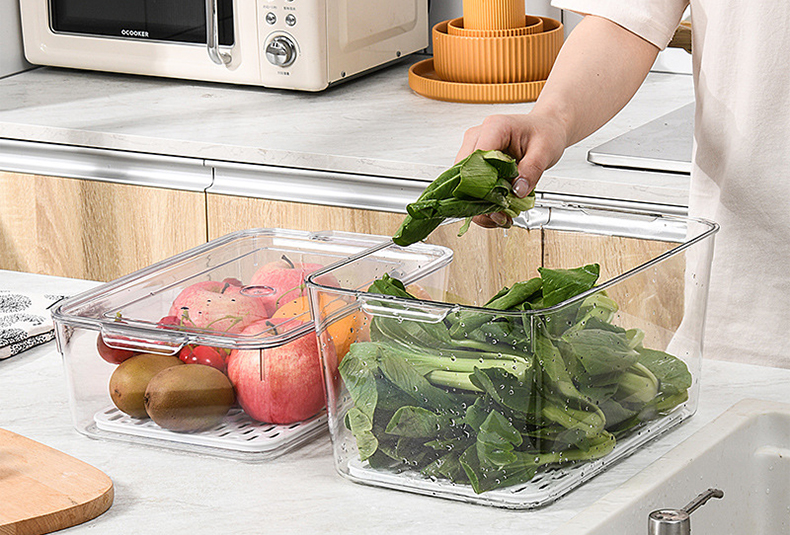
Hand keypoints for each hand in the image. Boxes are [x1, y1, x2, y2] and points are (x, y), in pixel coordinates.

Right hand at [456, 112, 567, 227]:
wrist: (546, 128)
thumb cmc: (544, 132)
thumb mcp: (545, 151)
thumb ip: (531, 170)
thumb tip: (517, 191)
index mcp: (494, 128)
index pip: (475, 159)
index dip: (482, 184)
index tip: (496, 203)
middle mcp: (478, 137)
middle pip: (464, 173)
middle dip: (479, 199)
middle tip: (499, 215)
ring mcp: (474, 149)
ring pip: (464, 182)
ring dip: (479, 203)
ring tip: (500, 216)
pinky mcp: (476, 162)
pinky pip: (471, 184)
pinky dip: (482, 200)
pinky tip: (496, 209)